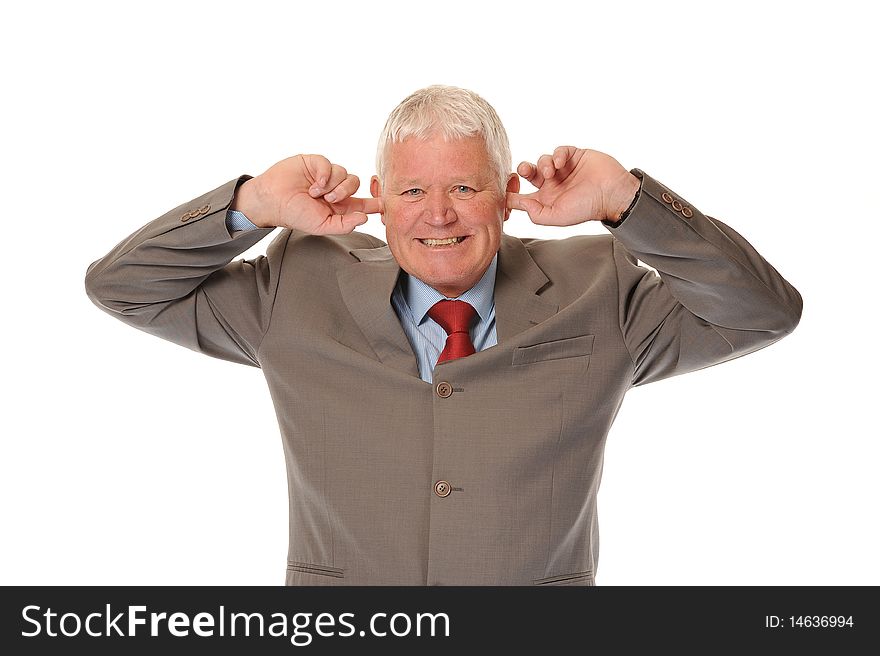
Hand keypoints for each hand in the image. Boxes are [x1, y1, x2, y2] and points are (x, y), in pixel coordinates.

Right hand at [232, 155, 381, 233]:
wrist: (272, 200)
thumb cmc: (294, 214)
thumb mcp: (322, 226)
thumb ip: (344, 225)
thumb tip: (364, 218)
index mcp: (339, 206)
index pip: (363, 203)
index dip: (375, 202)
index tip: (386, 203)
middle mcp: (335, 189)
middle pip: (355, 184)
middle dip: (346, 192)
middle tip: (330, 200)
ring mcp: (326, 175)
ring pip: (344, 173)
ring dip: (332, 185)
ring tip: (315, 193)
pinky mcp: (316, 163)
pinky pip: (330, 164)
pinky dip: (324, 174)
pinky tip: (314, 184)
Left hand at [507, 146, 639, 224]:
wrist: (612, 194)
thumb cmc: (586, 208)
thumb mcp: (557, 217)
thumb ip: (535, 213)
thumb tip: (518, 204)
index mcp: (546, 199)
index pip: (524, 194)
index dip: (512, 192)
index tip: (505, 190)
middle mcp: (553, 184)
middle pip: (530, 172)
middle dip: (524, 169)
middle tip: (524, 169)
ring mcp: (563, 169)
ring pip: (543, 160)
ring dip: (543, 163)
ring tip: (552, 171)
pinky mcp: (574, 156)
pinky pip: (559, 151)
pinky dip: (556, 154)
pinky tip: (561, 162)